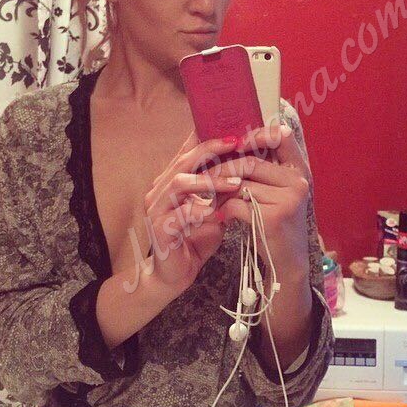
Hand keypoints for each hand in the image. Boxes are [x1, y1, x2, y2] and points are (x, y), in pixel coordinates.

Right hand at [143, 131, 242, 292]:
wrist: (173, 275)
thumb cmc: (194, 239)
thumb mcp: (213, 209)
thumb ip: (222, 191)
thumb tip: (248, 170)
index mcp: (172, 181)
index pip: (188, 151)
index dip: (208, 137)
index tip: (234, 131)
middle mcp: (160, 190)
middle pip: (184, 161)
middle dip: (211, 150)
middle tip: (236, 144)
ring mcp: (157, 208)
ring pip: (180, 182)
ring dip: (210, 180)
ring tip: (235, 183)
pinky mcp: (159, 228)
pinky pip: (180, 213)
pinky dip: (201, 210)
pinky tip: (220, 213)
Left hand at [201, 122, 310, 280]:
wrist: (287, 263)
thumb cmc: (276, 222)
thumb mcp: (279, 191)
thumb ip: (265, 168)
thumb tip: (232, 140)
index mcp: (300, 170)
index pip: (282, 135)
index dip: (257, 134)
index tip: (237, 144)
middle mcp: (298, 181)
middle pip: (250, 162)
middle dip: (223, 170)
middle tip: (207, 178)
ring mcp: (288, 200)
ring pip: (239, 184)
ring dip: (220, 193)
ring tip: (216, 201)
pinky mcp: (274, 218)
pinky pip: (236, 204)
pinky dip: (224, 210)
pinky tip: (223, 217)